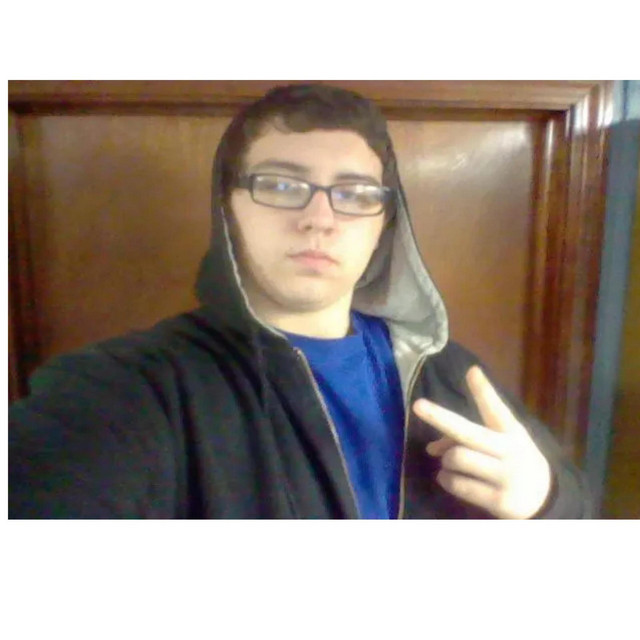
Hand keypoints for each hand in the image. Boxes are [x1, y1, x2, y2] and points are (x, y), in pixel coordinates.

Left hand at [412, 366, 551, 518]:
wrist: (545, 499)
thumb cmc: (511, 461)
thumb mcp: (499, 445)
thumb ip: (466, 439)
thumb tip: (430, 448)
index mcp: (511, 431)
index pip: (495, 409)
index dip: (483, 391)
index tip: (472, 371)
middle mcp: (509, 451)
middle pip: (468, 432)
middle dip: (440, 417)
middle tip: (417, 405)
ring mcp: (506, 476)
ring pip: (457, 458)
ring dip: (446, 459)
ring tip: (450, 463)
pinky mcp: (499, 500)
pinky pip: (459, 484)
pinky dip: (447, 479)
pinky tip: (449, 479)